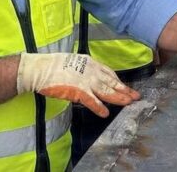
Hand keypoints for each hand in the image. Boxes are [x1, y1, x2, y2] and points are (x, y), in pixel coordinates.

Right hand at [16, 53, 140, 117]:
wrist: (40, 69)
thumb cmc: (52, 66)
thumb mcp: (73, 62)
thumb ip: (83, 69)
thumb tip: (89, 77)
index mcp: (90, 63)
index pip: (109, 73)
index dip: (118, 81)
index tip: (124, 86)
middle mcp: (91, 70)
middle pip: (112, 82)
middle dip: (124, 90)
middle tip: (135, 96)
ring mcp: (86, 81)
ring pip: (107, 91)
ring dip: (118, 98)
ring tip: (128, 103)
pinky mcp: (78, 91)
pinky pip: (92, 101)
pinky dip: (100, 107)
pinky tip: (105, 113)